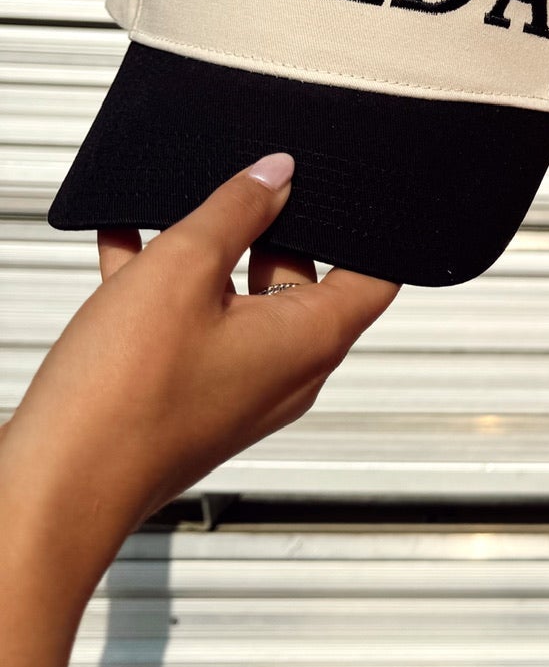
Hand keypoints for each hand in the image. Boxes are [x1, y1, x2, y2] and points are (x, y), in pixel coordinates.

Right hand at [0, 155, 397, 666]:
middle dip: (275, 228)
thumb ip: (236, 210)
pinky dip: (170, 287)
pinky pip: (194, 327)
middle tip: (248, 186)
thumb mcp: (182, 270)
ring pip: (241, 301)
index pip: (377, 274)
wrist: (52, 491)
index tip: (350, 191)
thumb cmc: (122, 402)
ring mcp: (239, 389)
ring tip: (178, 209)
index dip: (371, 228)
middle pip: (304, 280)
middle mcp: (289, 370)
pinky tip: (128, 244)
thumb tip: (276, 175)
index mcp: (313, 339)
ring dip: (212, 254)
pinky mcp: (191, 400)